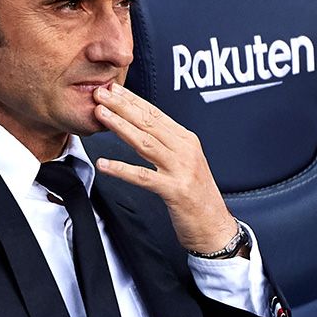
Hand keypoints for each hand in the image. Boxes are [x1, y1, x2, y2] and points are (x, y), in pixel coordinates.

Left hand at [91, 83, 238, 254]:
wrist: (215, 227)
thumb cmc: (197, 197)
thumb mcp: (185, 163)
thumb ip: (167, 145)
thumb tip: (142, 128)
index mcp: (187, 141)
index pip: (156, 114)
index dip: (133, 100)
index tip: (113, 89)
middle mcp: (185, 150)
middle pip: (149, 123)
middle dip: (122, 106)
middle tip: (101, 93)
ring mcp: (181, 170)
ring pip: (145, 143)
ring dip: (120, 126)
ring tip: (101, 115)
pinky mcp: (175, 191)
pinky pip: (143, 177)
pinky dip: (121, 169)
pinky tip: (104, 164)